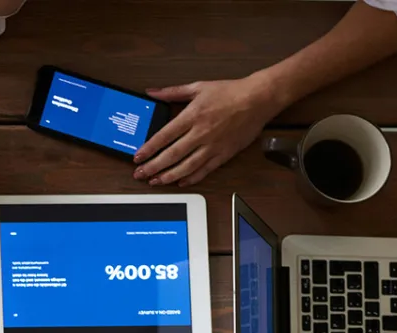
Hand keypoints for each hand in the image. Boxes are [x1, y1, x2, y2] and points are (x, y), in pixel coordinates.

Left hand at [134, 77, 282, 186]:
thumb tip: (152, 92)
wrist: (259, 98)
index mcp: (192, 116)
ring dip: (169, 176)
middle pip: (172, 154)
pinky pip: (206, 169)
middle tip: (140, 174)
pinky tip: (181, 182)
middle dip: (153, 167)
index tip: (137, 157)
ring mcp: (213, 145)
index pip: (164, 136)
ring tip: (155, 181)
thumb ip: (172, 92)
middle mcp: (201, 133)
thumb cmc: (230, 92)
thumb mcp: (198, 87)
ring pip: (187, 166)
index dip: (149, 149)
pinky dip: (192, 178)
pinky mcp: (225, 153)